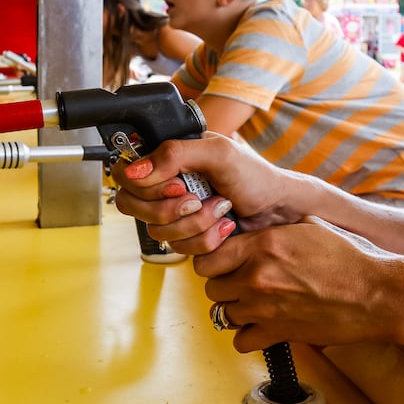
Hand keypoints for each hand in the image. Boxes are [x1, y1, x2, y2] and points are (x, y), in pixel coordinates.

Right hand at [111, 133, 299, 253]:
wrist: (279, 210)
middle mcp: (165, 187)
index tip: (177, 186)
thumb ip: (173, 154)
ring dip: (195, 223)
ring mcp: (175, 214)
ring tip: (221, 208)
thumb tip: (134, 171)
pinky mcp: (187, 239)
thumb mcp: (217, 153)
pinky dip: (206, 239)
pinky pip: (179, 249)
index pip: (124, 174)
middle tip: (198, 199)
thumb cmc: (255, 176)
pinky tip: (225, 225)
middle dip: (170, 209)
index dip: (144, 186)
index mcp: (167, 159)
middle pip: (133, 206)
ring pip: (158, 231)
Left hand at [194, 217, 402, 352]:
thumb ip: (278, 229)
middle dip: (225, 286)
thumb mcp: (312, 227)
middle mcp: (257, 276)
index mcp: (263, 244)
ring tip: (257, 305)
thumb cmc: (351, 258)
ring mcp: (264, 308)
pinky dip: (248, 336)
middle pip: (212, 287)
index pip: (208, 257)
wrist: (376, 295)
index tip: (225, 264)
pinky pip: (240, 340)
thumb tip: (262, 228)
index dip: (214, 261)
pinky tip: (263, 326)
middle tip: (242, 285)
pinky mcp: (277, 333)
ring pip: (223, 314)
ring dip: (237, 310)